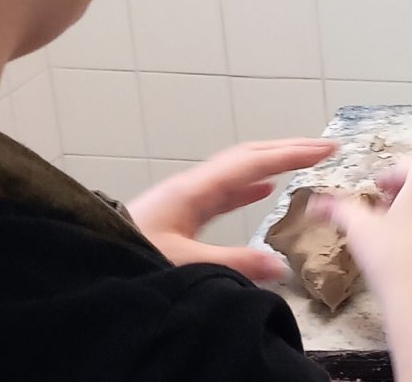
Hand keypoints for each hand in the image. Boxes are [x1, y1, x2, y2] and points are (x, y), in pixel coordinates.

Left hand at [129, 138, 337, 282]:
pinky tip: (263, 190)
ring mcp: (185, 198)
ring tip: (301, 162)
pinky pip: (225, 191)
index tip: (326, 148)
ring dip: (271, 164)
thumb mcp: (185, 264)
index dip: (292, 153)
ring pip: (237, 172)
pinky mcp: (180, 214)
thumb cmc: (129, 256)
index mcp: (195, 189)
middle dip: (287, 149)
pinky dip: (250, 186)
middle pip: (247, 157)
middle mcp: (192, 186)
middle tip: (323, 147)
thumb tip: (281, 265)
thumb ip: (234, 263)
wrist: (86, 264)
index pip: (254, 162)